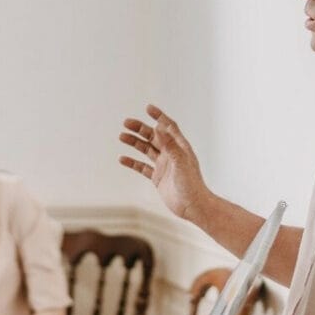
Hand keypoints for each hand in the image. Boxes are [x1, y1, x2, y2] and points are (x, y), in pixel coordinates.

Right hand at [119, 104, 211, 220]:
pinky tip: (122, 159)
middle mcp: (171, 154)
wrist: (193, 207)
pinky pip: (142, 167)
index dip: (159, 116)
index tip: (148, 108)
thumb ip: (170, 145)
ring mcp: (164, 165)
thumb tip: (158, 128)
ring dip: (134, 142)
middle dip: (140, 128)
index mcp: (180, 147)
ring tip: (121, 136)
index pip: (169, 127)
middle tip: (126, 122)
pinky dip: (132, 162)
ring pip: (146, 150)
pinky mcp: (158, 178)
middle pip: (153, 136)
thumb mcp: (181, 163)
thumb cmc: (191, 185)